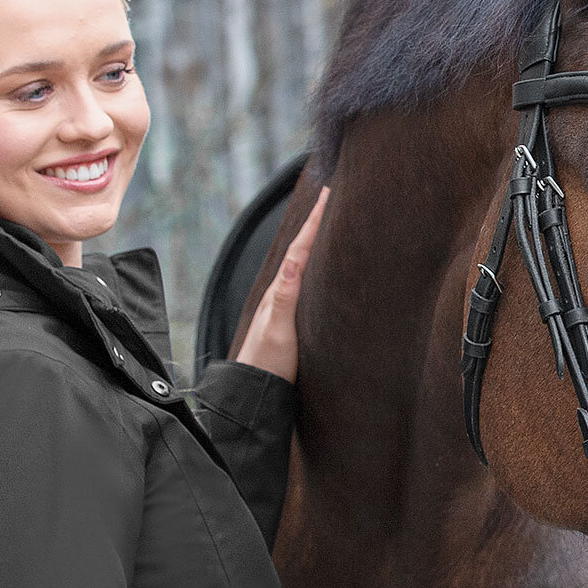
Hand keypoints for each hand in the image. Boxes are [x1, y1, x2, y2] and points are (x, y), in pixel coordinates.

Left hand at [233, 185, 329, 383]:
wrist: (256, 392)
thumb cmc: (268, 364)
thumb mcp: (279, 330)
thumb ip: (285, 297)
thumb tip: (293, 261)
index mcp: (281, 292)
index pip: (301, 249)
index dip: (315, 222)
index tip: (328, 195)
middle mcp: (282, 294)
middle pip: (302, 251)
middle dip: (316, 224)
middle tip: (331, 198)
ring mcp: (286, 307)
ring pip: (304, 266)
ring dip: (316, 243)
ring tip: (328, 223)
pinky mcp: (293, 320)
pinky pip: (306, 284)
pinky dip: (315, 268)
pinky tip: (319, 268)